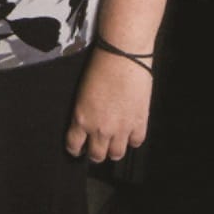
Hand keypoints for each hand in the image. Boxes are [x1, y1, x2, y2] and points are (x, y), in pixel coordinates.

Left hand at [65, 48, 152, 162]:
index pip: (74, 145)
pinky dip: (132, 140)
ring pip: (116, 154)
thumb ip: (83, 112)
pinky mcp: (139, 123)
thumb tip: (84, 124)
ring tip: (112, 144)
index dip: (75, 149)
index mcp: (81, 118)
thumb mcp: (82, 92)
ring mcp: (121, 128)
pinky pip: (135, 143)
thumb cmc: (100, 67)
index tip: (76, 149)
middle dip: (94, 154)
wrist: (122, 58)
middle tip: (94, 149)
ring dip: (113, 151)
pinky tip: (128, 134)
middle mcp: (100, 128)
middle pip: (96, 155)